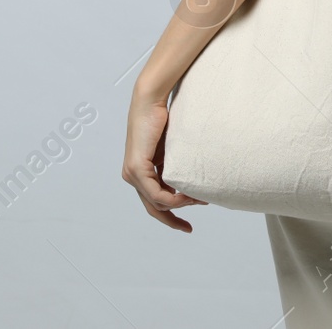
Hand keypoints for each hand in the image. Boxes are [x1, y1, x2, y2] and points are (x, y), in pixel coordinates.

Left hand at [122, 87, 206, 230]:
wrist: (150, 101)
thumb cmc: (163, 119)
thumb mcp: (171, 150)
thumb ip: (174, 167)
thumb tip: (191, 183)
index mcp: (140, 172)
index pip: (154, 201)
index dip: (171, 214)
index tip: (188, 221)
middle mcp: (132, 176)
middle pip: (153, 209)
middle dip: (172, 221)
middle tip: (188, 229)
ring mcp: (132, 174)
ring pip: (157, 203)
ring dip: (179, 205)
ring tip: (199, 200)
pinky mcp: (136, 168)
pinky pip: (155, 194)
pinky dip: (172, 199)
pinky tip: (187, 196)